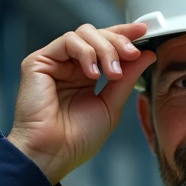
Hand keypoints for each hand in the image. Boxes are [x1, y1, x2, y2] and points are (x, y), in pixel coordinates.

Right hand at [6, 22, 156, 183]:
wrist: (53, 154)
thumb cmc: (77, 139)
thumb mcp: (111, 105)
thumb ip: (127, 78)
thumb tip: (147, 54)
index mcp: (86, 75)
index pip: (106, 45)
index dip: (124, 35)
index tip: (144, 32)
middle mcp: (70, 66)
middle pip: (97, 34)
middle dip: (118, 42)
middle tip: (132, 55)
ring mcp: (54, 62)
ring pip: (83, 34)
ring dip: (105, 48)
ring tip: (113, 73)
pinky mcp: (38, 62)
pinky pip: (67, 41)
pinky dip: (86, 52)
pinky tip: (93, 73)